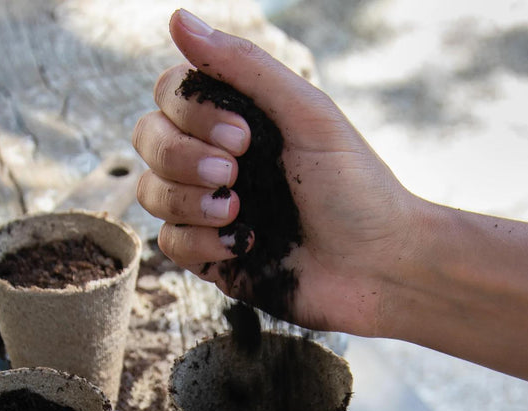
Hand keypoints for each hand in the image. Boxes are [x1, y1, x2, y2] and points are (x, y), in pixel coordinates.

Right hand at [133, 9, 424, 335]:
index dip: (189, 111)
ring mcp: (212, 210)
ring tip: (238, 210)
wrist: (378, 268)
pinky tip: (245, 243)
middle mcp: (218, 160)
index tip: (243, 135)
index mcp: (238, 120)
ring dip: (187, 199)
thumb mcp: (307, 115)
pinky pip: (169, 243)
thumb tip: (177, 17)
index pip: (170, 95)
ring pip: (150, 192)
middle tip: (234, 171)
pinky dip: (200, 241)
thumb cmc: (355, 188)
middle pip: (148, 140)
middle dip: (181, 156)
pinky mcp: (212, 258)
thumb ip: (244, 66)